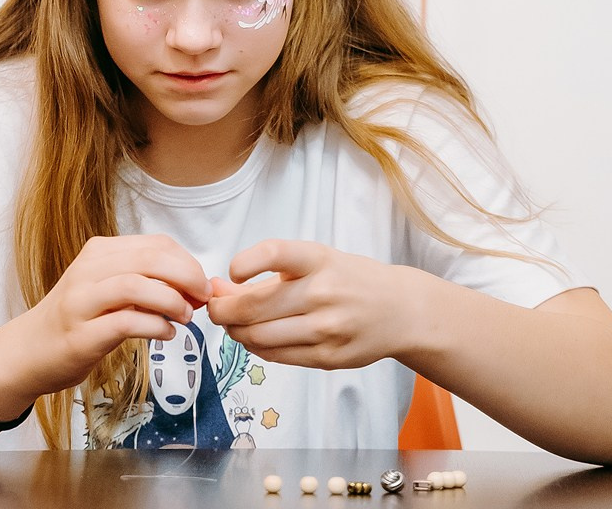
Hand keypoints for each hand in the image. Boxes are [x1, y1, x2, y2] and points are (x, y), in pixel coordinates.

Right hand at [12, 234, 210, 396]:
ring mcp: (81, 302)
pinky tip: (166, 334)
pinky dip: (155, 327)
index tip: (202, 283)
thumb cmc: (75, 320)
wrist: (27, 351)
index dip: (187, 262)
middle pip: (149, 260)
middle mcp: (88, 270)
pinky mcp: (80, 335)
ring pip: (136, 286)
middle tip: (202, 298)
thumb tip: (192, 286)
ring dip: (171, 301)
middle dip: (187, 277)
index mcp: (99, 252)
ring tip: (186, 317)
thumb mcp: (107, 289)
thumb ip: (143, 282)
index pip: (155, 244)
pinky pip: (125, 323)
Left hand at [207, 239, 413, 369]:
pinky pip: (277, 356)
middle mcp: (322, 292)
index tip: (232, 272)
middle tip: (212, 307)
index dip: (244, 262)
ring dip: (235, 332)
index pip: (274, 253)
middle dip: (222, 309)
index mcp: (317, 259)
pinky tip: (254, 338)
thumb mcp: (313, 262)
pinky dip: (256, 348)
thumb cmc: (347, 279)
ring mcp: (326, 328)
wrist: (399, 310)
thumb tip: (217, 289)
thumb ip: (265, 275)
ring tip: (232, 324)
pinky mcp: (328, 358)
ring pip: (260, 337)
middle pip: (254, 306)